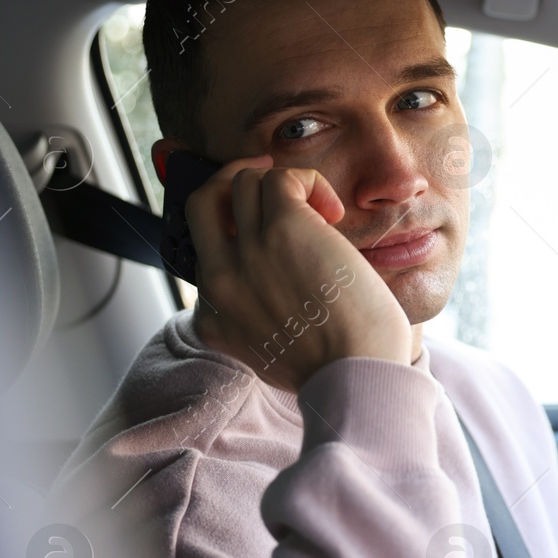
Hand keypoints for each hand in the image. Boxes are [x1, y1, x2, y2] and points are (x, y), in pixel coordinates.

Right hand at [185, 155, 411, 390]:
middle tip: (275, 189)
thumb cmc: (337, 371)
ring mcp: (248, 252)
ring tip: (321, 214)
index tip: (269, 235)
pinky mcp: (284, 229)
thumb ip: (258, 327)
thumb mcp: (272, 357)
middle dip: (234, 183)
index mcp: (214, 316)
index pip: (204, 254)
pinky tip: (333, 213)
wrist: (355, 377)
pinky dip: (309, 184)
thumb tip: (280, 295)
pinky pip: (282, 179)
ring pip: (243, 183)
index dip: (236, 235)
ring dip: (283, 186)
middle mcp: (220, 280)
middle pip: (202, 204)